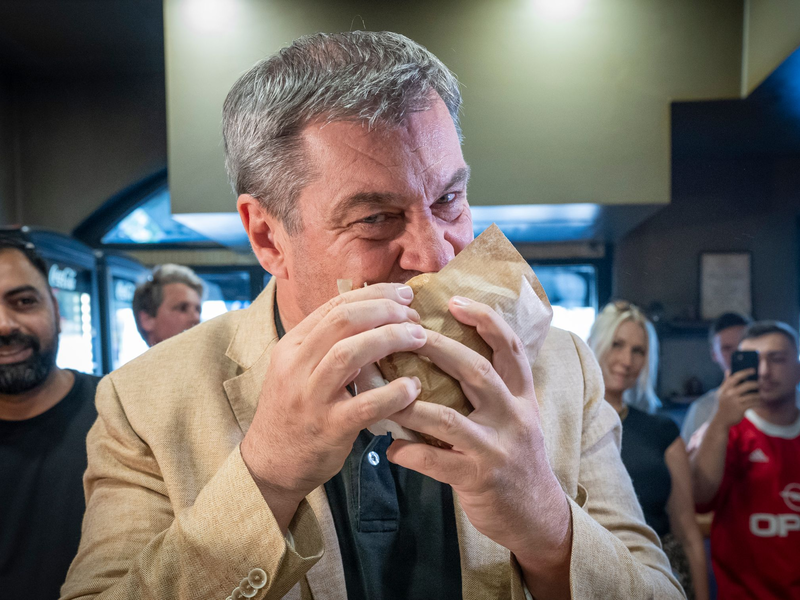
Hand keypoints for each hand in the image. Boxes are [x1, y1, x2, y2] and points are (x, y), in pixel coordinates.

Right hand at [241, 283, 425, 530]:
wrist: (271, 464)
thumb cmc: (295, 412)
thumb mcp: (300, 369)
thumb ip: (328, 343)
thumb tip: (373, 312)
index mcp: (292, 345)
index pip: (335, 305)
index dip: (375, 295)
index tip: (403, 296)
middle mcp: (296, 366)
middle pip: (343, 321)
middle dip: (385, 311)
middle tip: (414, 317)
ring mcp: (311, 397)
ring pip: (350, 353)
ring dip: (391, 339)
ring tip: (419, 340)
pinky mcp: (329, 428)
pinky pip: (365, 405)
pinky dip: (394, 393)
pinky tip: (413, 387)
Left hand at [386, 297, 570, 592]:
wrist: (536, 515)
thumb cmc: (513, 455)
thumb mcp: (515, 415)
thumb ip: (489, 387)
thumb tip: (441, 351)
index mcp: (521, 395)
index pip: (510, 347)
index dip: (485, 320)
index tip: (454, 300)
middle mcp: (514, 415)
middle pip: (476, 370)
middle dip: (436, 348)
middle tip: (403, 334)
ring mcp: (497, 448)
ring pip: (448, 418)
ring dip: (408, 404)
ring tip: (380, 394)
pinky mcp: (479, 478)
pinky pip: (435, 461)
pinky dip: (408, 452)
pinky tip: (389, 448)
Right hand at [712, 368, 759, 429]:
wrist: (721, 420)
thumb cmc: (723, 404)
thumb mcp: (721, 393)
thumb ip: (725, 382)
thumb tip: (728, 371)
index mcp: (725, 388)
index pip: (735, 377)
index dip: (745, 372)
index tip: (753, 370)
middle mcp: (729, 394)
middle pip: (746, 385)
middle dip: (755, 384)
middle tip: (760, 384)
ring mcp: (735, 401)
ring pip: (752, 395)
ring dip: (758, 394)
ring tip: (761, 394)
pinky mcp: (740, 409)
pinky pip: (753, 403)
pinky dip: (759, 402)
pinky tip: (761, 402)